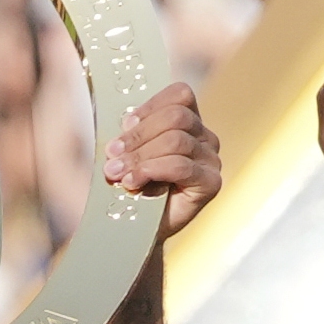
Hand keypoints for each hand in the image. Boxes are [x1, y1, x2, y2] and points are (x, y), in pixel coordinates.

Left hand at [105, 81, 223, 236]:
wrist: (140, 228)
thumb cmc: (134, 186)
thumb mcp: (129, 151)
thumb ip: (131, 133)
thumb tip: (124, 126)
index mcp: (190, 123)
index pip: (181, 95)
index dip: (150, 106)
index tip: (124, 126)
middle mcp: (206, 138)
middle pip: (176, 117)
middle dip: (138, 135)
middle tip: (112, 155)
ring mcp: (211, 160)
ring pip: (176, 140)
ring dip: (140, 155)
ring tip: (117, 172)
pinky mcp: (211, 183)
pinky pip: (181, 166)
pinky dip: (151, 170)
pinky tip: (133, 182)